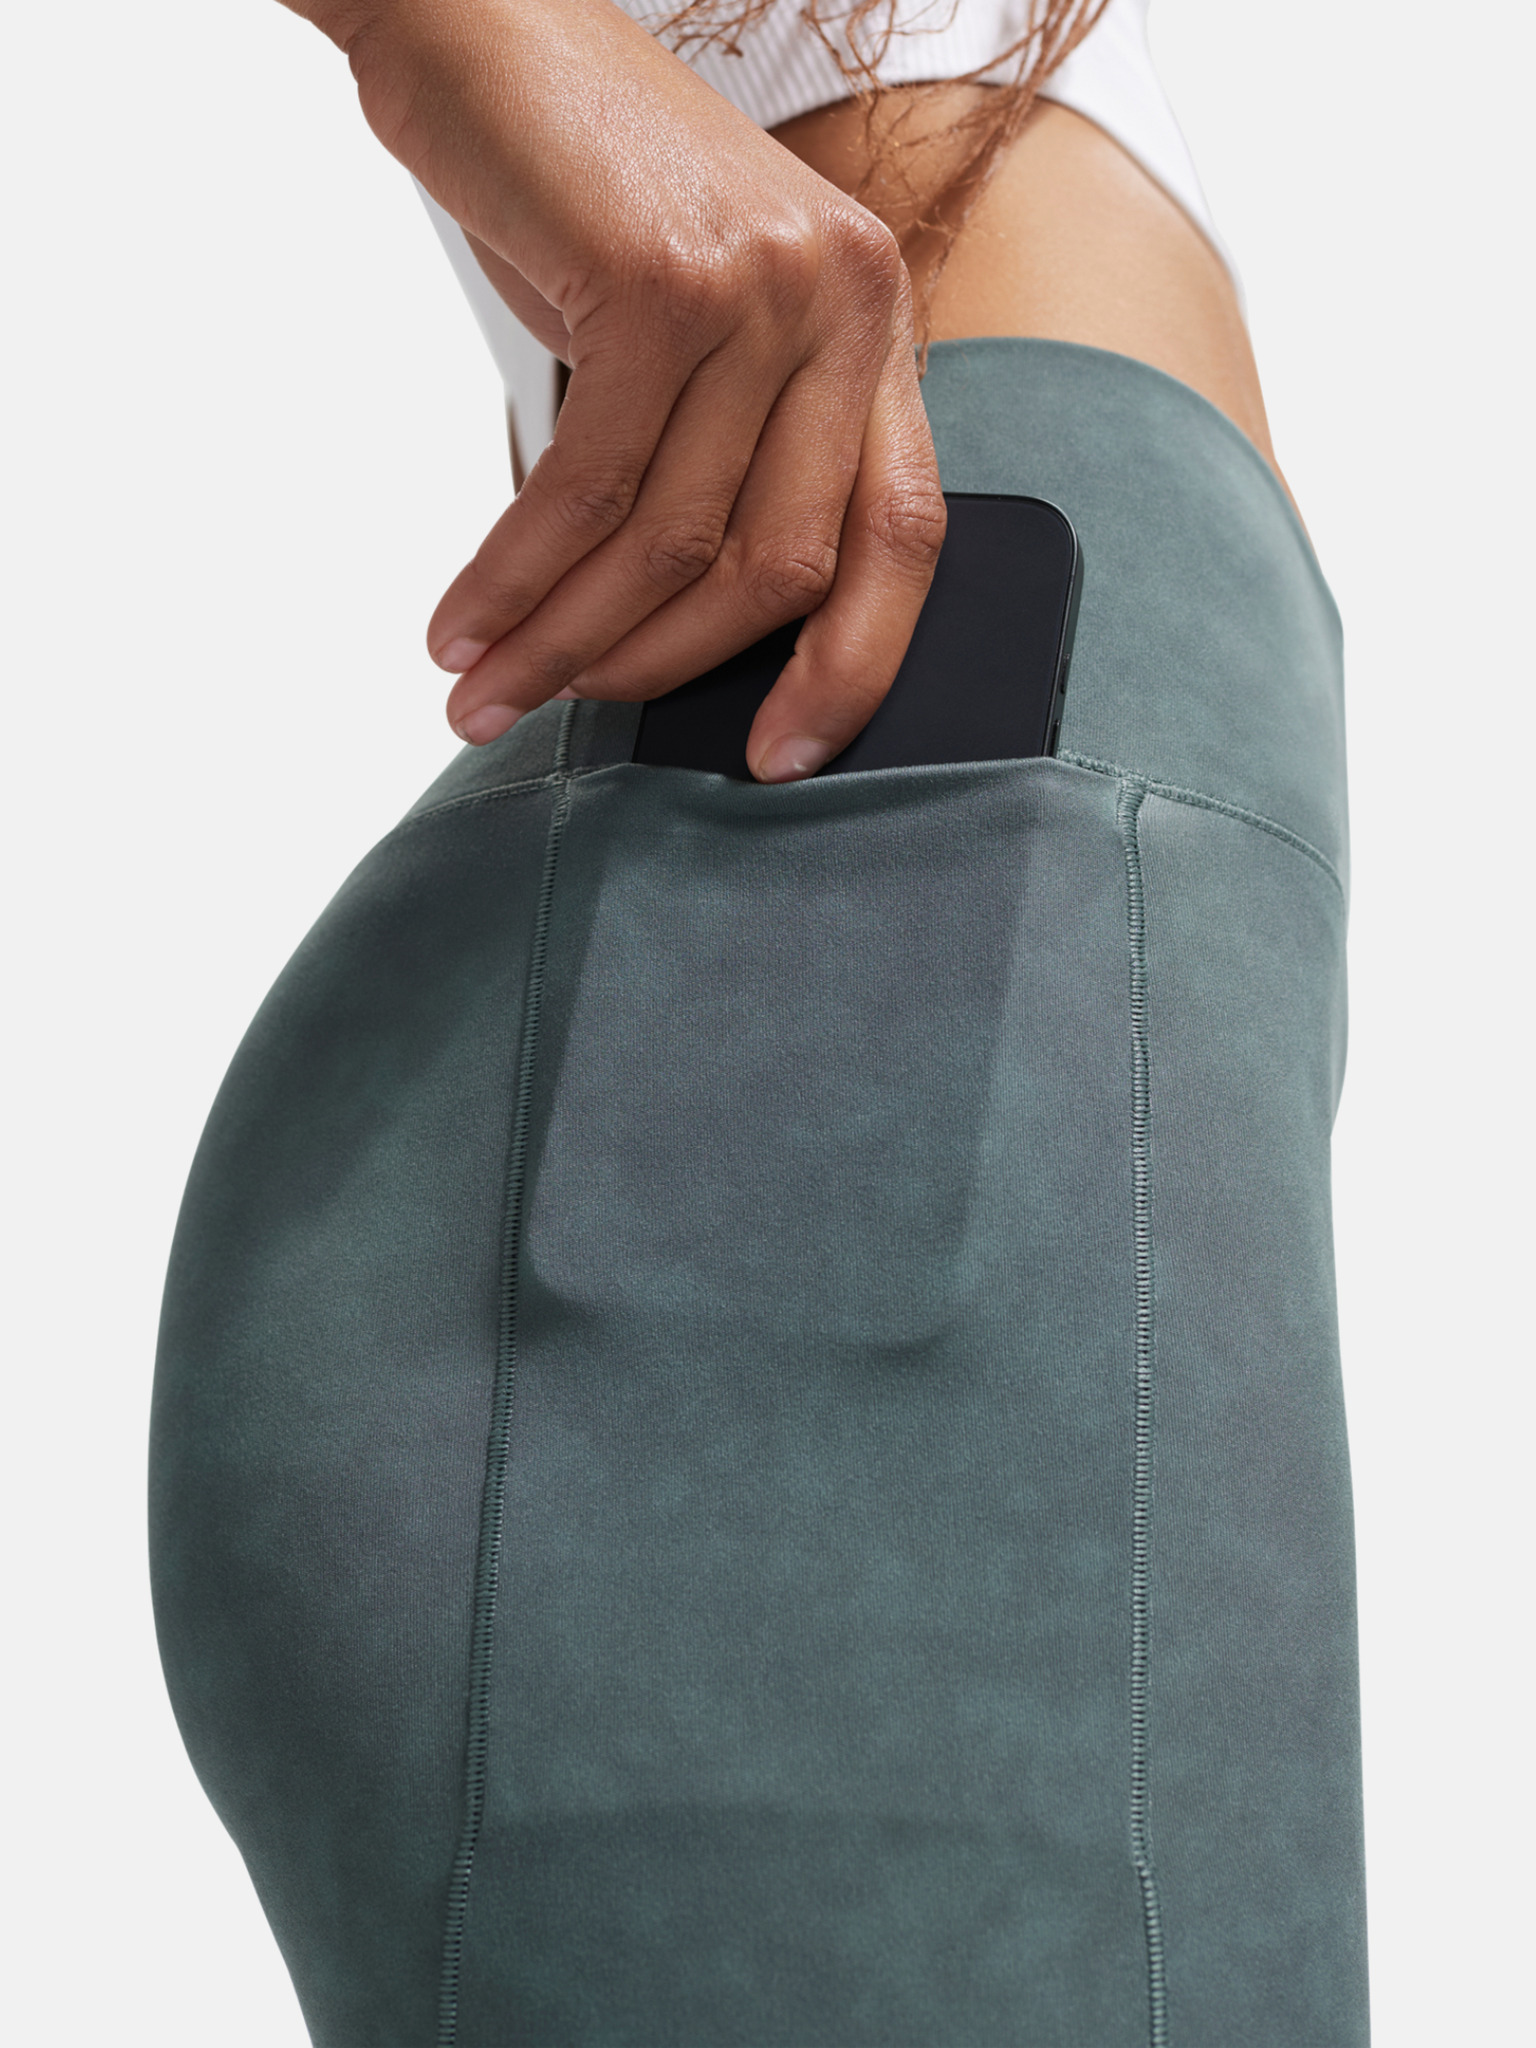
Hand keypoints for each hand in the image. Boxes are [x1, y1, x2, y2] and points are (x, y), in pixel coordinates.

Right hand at [322, 0, 945, 779]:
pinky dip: (514, 576)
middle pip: (777, 566)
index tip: (780, 760)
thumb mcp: (697, 326)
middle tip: (551, 716)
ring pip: (669, 540)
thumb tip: (678, 636)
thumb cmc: (585, 191)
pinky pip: (585, 487)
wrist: (484, 23)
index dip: (850, 671)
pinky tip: (463, 622)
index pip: (900, 539)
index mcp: (875, 327)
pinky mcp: (662, 282)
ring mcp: (765, 287)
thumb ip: (725, 456)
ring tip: (481, 691)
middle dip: (655, 669)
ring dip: (562, 640)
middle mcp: (846, 304)